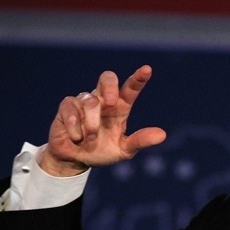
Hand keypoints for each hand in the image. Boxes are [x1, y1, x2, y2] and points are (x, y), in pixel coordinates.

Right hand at [40, 65, 166, 175]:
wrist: (75, 160)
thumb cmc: (102, 151)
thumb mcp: (123, 150)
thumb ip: (140, 141)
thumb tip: (162, 135)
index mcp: (119, 108)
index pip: (130, 89)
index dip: (138, 79)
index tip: (147, 70)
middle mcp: (102, 100)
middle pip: (107, 78)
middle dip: (110, 87)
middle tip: (111, 103)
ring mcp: (83, 101)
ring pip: (90, 102)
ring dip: (91, 124)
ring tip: (90, 139)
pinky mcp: (67, 107)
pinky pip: (72, 111)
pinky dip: (76, 128)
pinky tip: (77, 138)